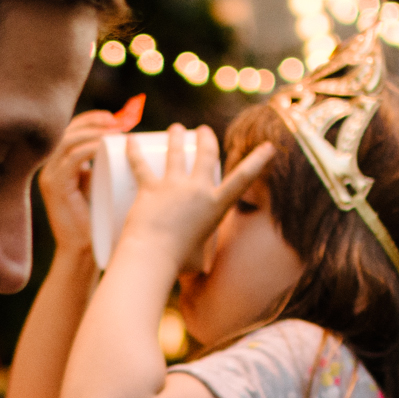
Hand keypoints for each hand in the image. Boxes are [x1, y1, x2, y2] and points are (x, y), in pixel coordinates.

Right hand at [37, 97, 142, 257]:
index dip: (93, 120)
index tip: (117, 118)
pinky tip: (102, 145)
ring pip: (68, 141)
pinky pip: (72, 159)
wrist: (82, 252)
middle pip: (69, 131)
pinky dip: (88, 149)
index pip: (73, 132)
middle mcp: (52, 168)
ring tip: (114, 131)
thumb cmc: (97, 224)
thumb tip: (130, 149)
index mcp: (62, 166)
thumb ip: (105, 169)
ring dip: (93, 132)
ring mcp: (51, 177)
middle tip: (118, 121)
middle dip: (94, 121)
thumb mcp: (101, 188)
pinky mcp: (55, 187)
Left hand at [110, 123, 276, 276]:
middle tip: (202, 130)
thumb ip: (199, 258)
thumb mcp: (199, 259)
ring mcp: (174, 186)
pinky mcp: (150, 188)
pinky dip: (133, 151)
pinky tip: (130, 140)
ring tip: (175, 128)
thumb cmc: (177, 264)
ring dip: (176, 137)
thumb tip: (198, 268)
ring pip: (176, 152)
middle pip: (206, 154)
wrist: (152, 258)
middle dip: (206, 138)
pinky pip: (139, 164)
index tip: (268, 147)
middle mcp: (198, 190)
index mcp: (216, 206)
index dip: (258, 161)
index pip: (243, 178)